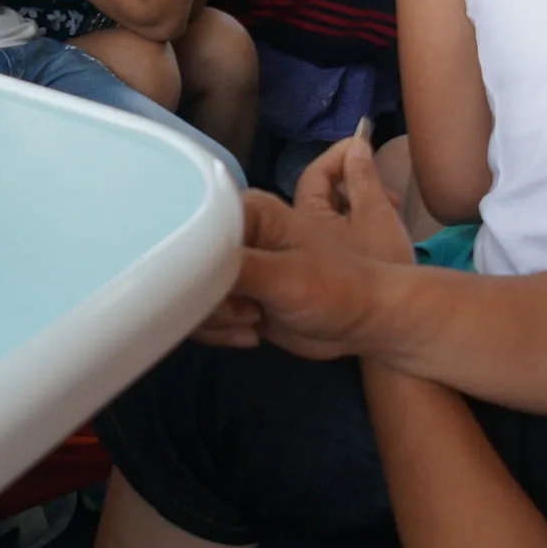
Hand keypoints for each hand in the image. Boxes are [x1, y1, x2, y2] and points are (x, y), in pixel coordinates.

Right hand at [196, 136, 411, 359]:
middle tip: (245, 312)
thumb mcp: (283, 276)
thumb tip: (180, 260)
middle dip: (205, 297)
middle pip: (184, 263)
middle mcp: (234, 235)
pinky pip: (203, 313)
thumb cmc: (336, 289)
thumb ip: (231, 265)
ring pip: (189, 292)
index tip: (212, 285)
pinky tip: (251, 335)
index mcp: (246, 212)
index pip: (189, 223)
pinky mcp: (235, 297)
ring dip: (214, 318)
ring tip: (252, 322)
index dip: (188, 256)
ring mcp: (233, 268)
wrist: (366, 323)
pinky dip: (220, 330)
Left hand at [292, 132, 416, 263]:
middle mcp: (299, 234)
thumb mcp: (375, 213)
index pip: (314, 174)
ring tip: (391, 207)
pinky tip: (382, 232)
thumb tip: (356, 144)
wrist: (388, 318)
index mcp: (305, 216)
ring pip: (332, 216)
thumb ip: (363, 176)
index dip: (338, 155)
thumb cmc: (380, 261)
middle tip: (386, 187)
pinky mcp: (327, 270)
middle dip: (354, 181)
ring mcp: (313, 254)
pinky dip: (357, 226)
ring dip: (359, 204)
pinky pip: (338, 236)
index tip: (363, 143)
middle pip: (322, 194)